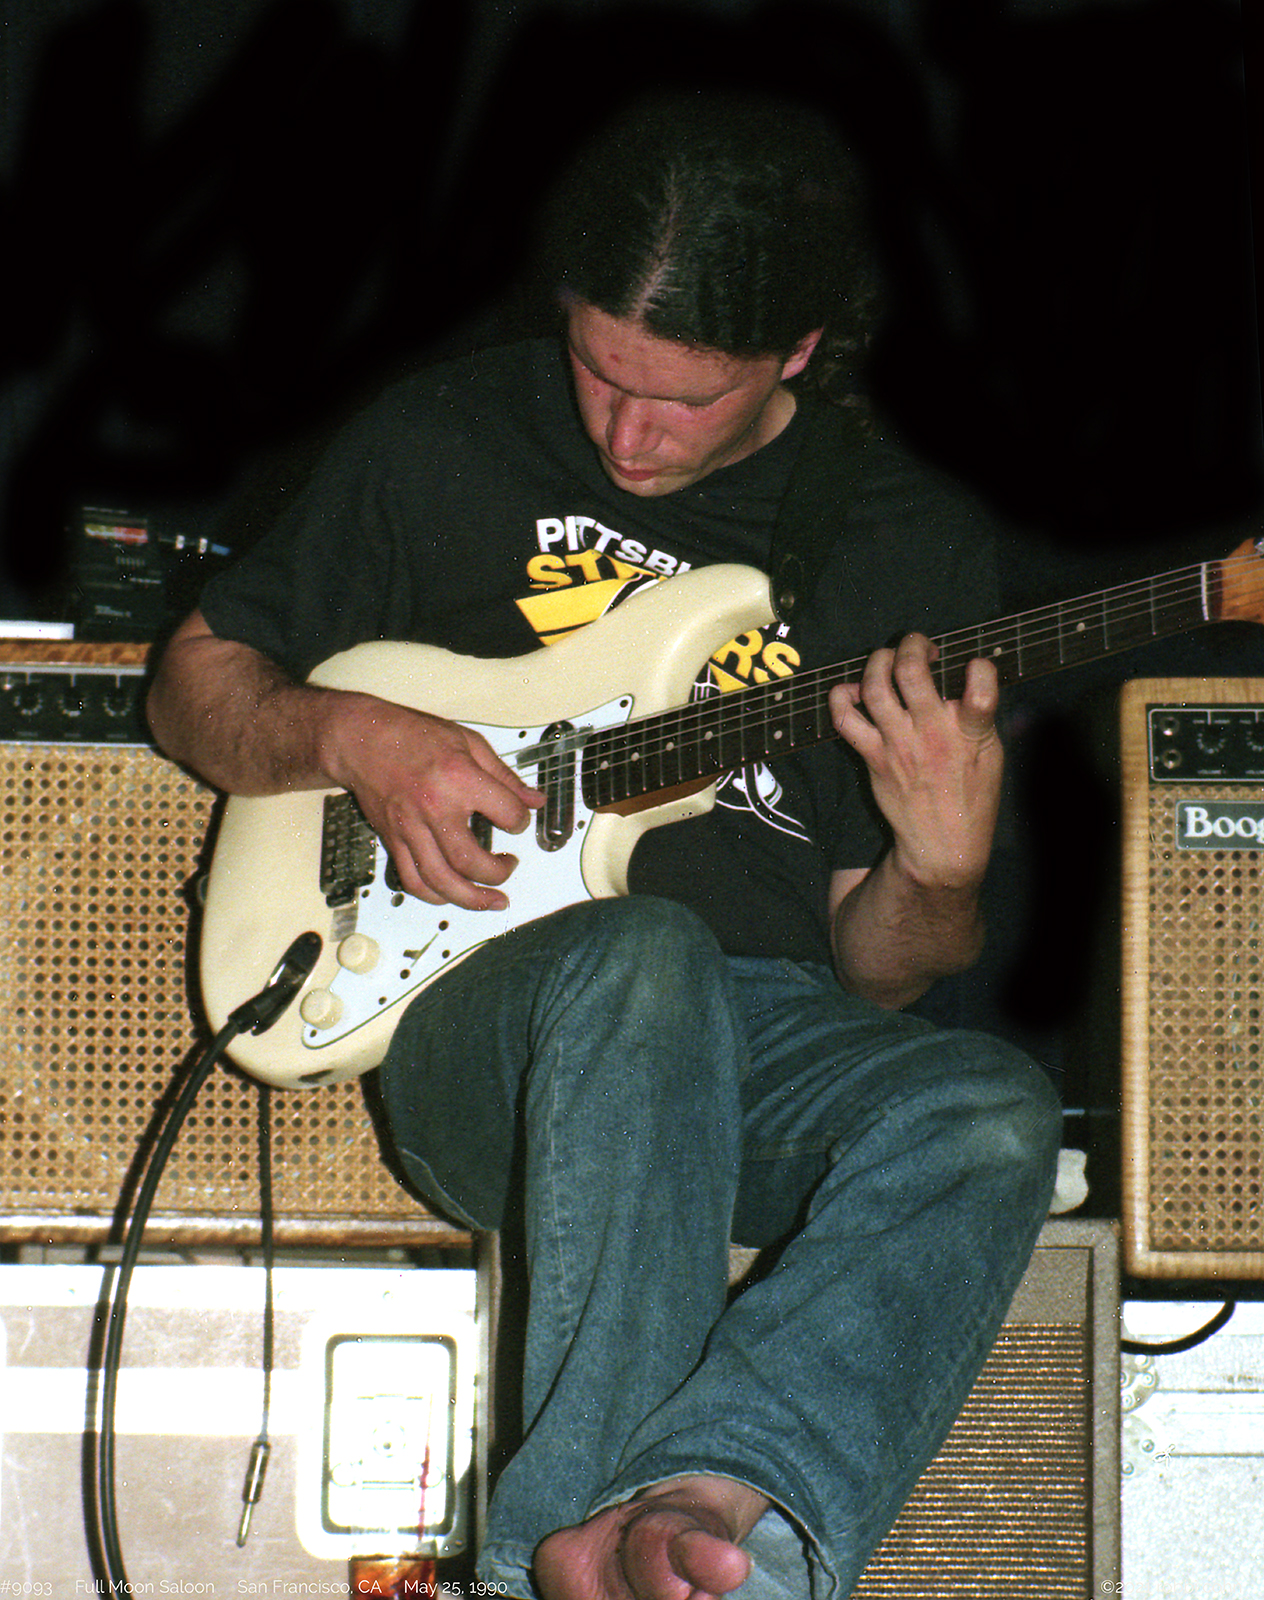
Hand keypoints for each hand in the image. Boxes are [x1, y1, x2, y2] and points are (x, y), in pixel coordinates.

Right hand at [319, 690, 543, 911]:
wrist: (362, 740)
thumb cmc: (413, 736)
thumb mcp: (469, 742)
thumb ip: (504, 776)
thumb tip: (534, 800)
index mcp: (459, 778)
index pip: (506, 814)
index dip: (521, 822)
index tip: (519, 821)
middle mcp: (434, 807)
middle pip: (471, 861)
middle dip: (498, 873)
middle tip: (509, 866)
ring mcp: (410, 828)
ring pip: (441, 881)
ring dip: (471, 898)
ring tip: (492, 901)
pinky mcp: (393, 840)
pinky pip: (412, 880)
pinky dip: (434, 896)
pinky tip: (451, 896)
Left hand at [828, 633, 1001, 891]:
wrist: (941, 846)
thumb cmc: (971, 798)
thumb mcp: (992, 756)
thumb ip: (979, 717)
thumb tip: (967, 680)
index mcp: (970, 734)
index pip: (981, 688)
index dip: (980, 667)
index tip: (976, 666)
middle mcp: (931, 734)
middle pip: (912, 672)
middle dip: (913, 645)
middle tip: (920, 647)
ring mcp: (898, 744)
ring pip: (875, 687)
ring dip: (879, 661)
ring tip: (888, 659)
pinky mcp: (873, 757)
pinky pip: (845, 719)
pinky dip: (841, 697)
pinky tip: (851, 690)